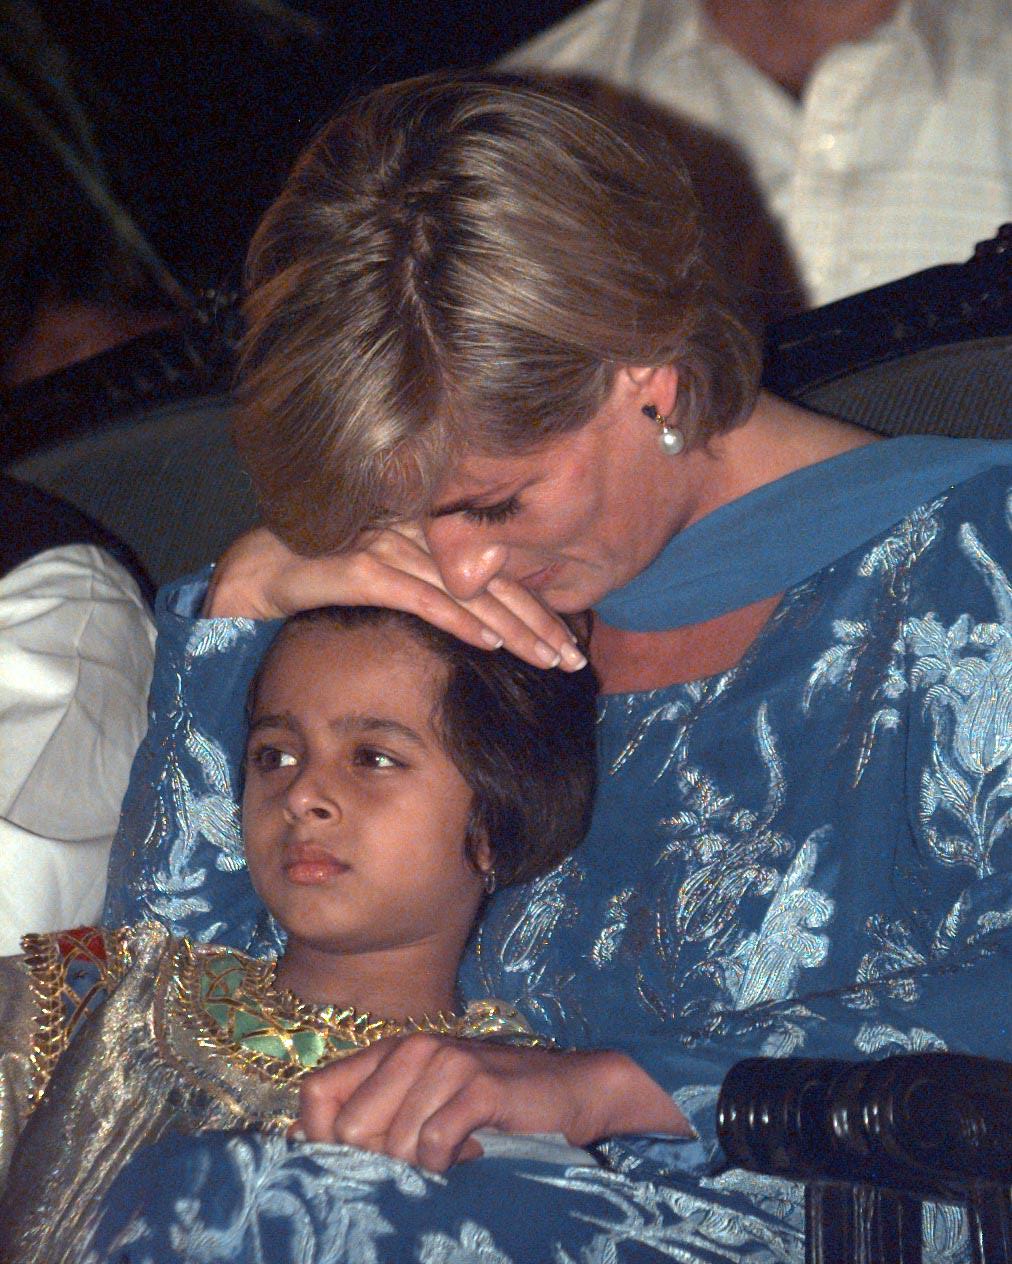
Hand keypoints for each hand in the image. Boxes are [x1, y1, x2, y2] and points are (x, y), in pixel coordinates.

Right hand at [203, 526, 585, 670]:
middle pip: (493, 582)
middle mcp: (417, 534)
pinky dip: (459, 621)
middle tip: (574, 661)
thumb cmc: (329, 580)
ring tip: (548, 660)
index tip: (568, 643)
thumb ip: (434, 590)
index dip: (536, 608)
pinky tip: (490, 643)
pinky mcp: (364, 568)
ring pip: (468, 592)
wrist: (261, 569)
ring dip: (513, 630)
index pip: (497, 572)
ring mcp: (391, 547)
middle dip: (539, 624)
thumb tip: (482, 626)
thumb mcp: (391, 580)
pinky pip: (423, 598)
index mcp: (430, 533)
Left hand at [296, 1036, 690, 1171]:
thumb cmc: (493, 1106)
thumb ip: (371, 1114)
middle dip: (376, 1164)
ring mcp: (446, 1063)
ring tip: (453, 1156)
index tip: (352, 1167)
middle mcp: (412, 1049)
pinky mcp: (480, 1085)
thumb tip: (299, 1137)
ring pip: (393, 1144)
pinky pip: (435, 1145)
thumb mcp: (424, 1104)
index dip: (319, 1139)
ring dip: (421, 1168)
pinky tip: (472, 1153)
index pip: (316, 1093)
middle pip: (349, 1127)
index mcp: (390, 1052)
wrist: (572, 1089)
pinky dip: (449, 1165)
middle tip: (417, 1166)